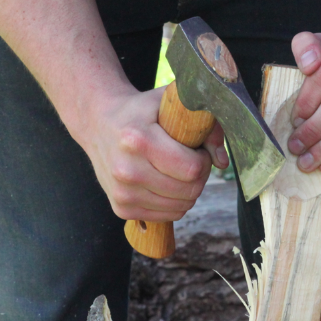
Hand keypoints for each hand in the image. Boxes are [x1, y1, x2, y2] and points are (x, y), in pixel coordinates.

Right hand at [79, 87, 228, 221]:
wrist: (97, 123)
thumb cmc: (142, 112)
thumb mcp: (171, 104)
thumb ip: (205, 127)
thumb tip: (222, 163)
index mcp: (137, 140)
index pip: (191, 169)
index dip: (203, 160)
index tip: (196, 149)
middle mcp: (126, 170)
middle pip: (189, 191)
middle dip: (199, 176)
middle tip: (190, 160)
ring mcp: (122, 193)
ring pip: (181, 207)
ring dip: (188, 191)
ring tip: (177, 170)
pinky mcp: (121, 209)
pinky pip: (168, 216)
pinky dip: (175, 203)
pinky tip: (165, 182)